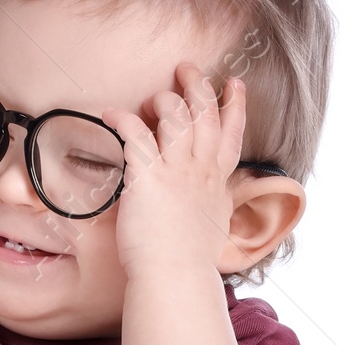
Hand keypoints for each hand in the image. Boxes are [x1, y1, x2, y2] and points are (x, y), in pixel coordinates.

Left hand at [104, 63, 246, 276]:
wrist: (175, 277)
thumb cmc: (189, 260)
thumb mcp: (214, 224)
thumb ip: (213, 201)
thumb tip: (214, 196)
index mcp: (216, 181)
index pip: (232, 133)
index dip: (234, 105)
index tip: (234, 84)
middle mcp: (200, 170)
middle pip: (204, 112)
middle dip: (196, 83)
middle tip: (184, 68)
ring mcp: (176, 171)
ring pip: (175, 115)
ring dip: (161, 100)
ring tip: (148, 101)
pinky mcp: (148, 178)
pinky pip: (135, 135)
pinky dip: (122, 119)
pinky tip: (110, 115)